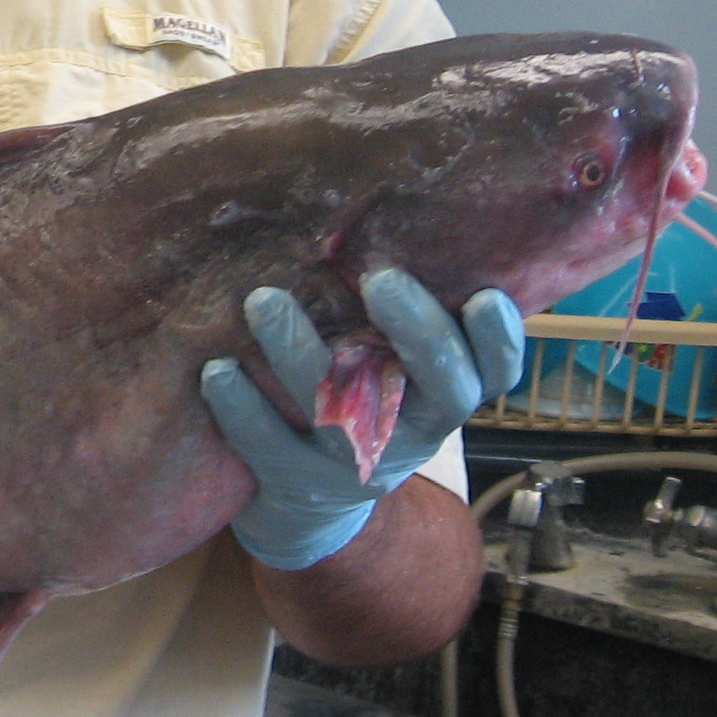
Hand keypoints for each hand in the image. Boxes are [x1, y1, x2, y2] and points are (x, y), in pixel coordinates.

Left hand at [201, 270, 525, 570]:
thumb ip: (397, 315)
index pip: (494, 370)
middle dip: (416, 332)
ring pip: (339, 410)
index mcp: (445, 397)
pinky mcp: (297, 484)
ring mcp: (356, 464)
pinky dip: (241, 407)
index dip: (499, 339)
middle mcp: (413, 433)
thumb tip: (395, 211)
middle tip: (381, 278)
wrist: (310, 505)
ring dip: (298, 351)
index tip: (485, 295)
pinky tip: (216, 369)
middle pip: (440, 387)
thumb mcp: (389, 368)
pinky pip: (269, 447)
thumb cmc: (357, 400)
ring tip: (262, 299)